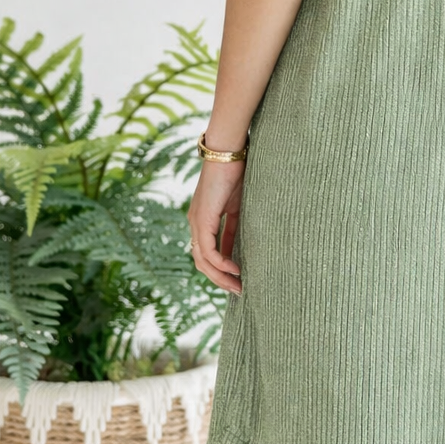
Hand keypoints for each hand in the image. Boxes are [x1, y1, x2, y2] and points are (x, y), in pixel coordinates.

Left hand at [188, 160, 244, 293]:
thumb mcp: (239, 204)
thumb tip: (249, 242)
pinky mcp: (203, 219)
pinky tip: (235, 269)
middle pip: (202, 262)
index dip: (222, 269)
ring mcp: (197, 221)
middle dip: (220, 279)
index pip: (208, 252)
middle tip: (238, 291)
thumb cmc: (237, 171)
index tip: (239, 280)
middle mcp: (195, 222)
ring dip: (220, 276)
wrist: (228, 152)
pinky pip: (208, 250)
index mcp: (203, 218)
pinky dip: (220, 263)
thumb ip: (238, 223)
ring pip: (203, 260)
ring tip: (237, 286)